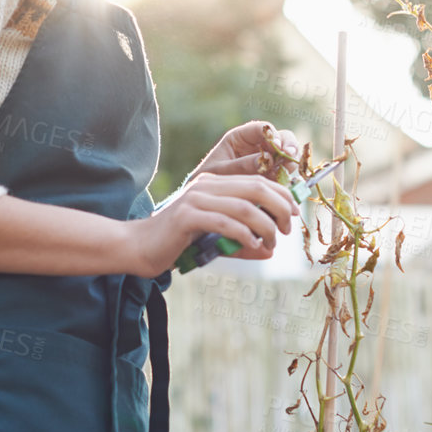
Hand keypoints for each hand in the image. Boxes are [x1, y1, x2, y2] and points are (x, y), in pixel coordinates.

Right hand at [122, 166, 300, 279]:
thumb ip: (240, 240)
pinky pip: (225, 223)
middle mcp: (206, 186)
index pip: (257, 181)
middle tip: (287, 230)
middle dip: (280, 208)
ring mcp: (195, 199)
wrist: (138, 247)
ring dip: (265, 226)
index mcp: (213, 184)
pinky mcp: (186, 217)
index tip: (294, 214)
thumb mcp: (213, 239)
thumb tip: (269, 251)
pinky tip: (252, 245)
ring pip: (244, 206)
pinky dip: (244, 235)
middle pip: (256, 189)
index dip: (282, 195)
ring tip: (271, 243)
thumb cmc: (176, 244)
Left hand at [181, 119, 299, 187]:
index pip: (262, 128)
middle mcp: (258, 147)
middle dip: (289, 145)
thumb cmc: (207, 180)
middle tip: (290, 156)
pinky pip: (287, 175)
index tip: (277, 146)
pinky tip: (285, 186)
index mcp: (241, 138)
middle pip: (283, 138)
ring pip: (289, 156)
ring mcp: (268, 162)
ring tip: (286, 173)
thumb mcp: (219, 171)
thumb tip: (268, 160)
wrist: (206, 201)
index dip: (273, 134)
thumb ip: (241, 165)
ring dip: (291, 163)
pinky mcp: (273, 177)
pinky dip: (290, 179)